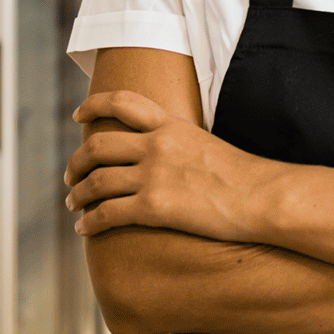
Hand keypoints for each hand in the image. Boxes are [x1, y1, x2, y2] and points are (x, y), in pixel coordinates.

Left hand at [64, 89, 267, 239]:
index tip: (78, 116)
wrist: (262, 197)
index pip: (123, 102)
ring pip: (96, 181)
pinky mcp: (154, 207)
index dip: (93, 106)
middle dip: (77, 162)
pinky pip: (107, 213)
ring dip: (77, 194)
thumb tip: (167, 157)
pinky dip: (90, 222)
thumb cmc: (246, 177)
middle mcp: (156, 145)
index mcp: (172, 125)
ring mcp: (153, 175)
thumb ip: (181, 145)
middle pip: (98, 145)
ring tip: (73, 204)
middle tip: (71, 175)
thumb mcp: (209, 144)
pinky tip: (84, 230)